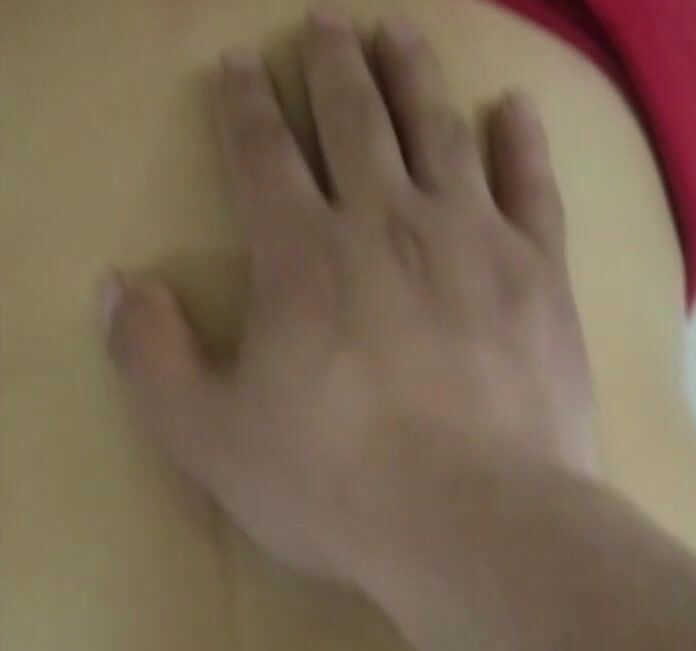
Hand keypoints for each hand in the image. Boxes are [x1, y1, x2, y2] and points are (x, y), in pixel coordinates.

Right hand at [102, 7, 596, 583]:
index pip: (261, 155)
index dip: (244, 103)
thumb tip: (122, 287)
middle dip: (334, 66)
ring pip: (439, 131)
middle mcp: (386, 223)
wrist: (475, 522)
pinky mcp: (540, 275)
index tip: (238, 63)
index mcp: (301, 257)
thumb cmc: (335, 488)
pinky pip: (532, 185)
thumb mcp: (209, 439)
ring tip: (399, 36)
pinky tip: (513, 108)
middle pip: (355, 120)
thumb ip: (153, 358)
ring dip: (414, 77)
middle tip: (326, 24)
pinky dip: (521, 140)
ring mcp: (471, 241)